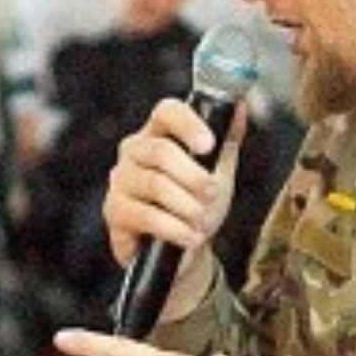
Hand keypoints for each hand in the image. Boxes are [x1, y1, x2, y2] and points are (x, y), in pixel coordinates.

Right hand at [102, 97, 246, 269]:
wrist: (184, 249)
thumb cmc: (197, 201)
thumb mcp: (219, 169)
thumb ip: (228, 138)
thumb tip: (240, 106)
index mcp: (158, 133)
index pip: (166, 112)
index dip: (187, 124)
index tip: (209, 144)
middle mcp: (133, 152)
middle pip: (160, 151)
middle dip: (192, 175)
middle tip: (212, 193)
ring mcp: (121, 181)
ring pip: (153, 184)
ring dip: (185, 204)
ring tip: (202, 219)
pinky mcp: (115, 212)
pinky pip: (145, 216)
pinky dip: (174, 228)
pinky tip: (191, 237)